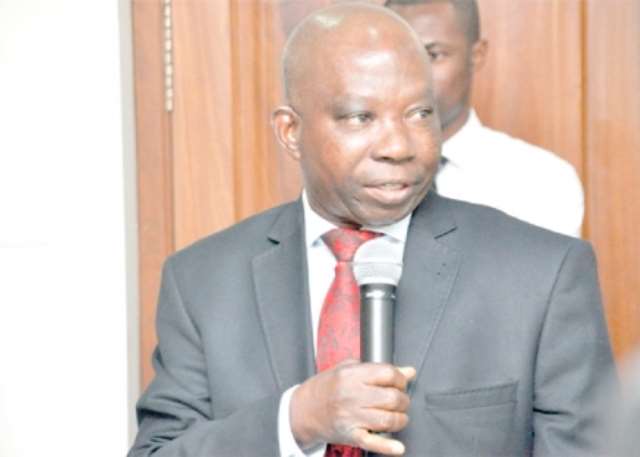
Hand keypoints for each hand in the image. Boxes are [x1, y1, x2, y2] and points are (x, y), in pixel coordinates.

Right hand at [290, 361, 415, 454]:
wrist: (304, 409)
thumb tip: (408, 371)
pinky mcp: (351, 435)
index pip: (388, 374)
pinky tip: (398, 446)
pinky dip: (388, 447)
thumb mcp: (349, 369)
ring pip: (388, 420)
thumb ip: (378, 369)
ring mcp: (351, 417)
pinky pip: (373, 443)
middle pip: (392, 397)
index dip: (400, 378)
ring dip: (400, 419)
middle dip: (403, 400)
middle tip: (400, 400)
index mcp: (352, 375)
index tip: (400, 382)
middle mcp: (352, 395)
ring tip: (397, 416)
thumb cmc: (327, 387)